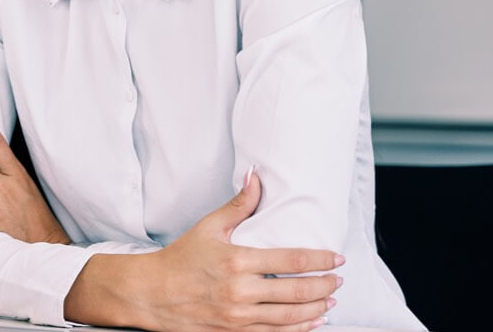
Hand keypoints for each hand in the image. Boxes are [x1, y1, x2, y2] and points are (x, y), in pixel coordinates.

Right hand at [64, 171, 342, 331]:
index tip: (337, 258)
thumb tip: (255, 176)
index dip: (320, 260)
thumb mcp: (209, 227)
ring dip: (316, 309)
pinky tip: (312, 322)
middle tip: (339, 280)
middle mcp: (240, 291)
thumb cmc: (181, 258)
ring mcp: (238, 317)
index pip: (291, 261)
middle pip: (297, 292)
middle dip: (324, 286)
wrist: (153, 294)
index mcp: (237, 261)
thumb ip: (239, 205)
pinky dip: (298, 330)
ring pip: (289, 317)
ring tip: (332, 301)